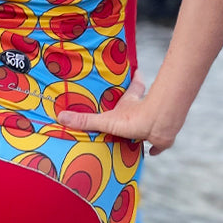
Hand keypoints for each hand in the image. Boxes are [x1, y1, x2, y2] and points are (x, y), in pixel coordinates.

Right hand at [55, 68, 177, 155]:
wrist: (159, 127)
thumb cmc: (135, 118)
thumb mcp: (106, 120)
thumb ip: (85, 120)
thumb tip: (61, 117)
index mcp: (131, 102)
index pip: (135, 85)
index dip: (136, 78)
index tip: (137, 71)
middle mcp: (144, 110)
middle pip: (143, 102)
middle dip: (138, 102)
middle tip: (131, 106)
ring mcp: (153, 124)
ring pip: (150, 122)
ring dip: (145, 126)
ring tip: (137, 132)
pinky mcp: (160, 138)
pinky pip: (158, 144)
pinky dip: (156, 148)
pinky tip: (152, 152)